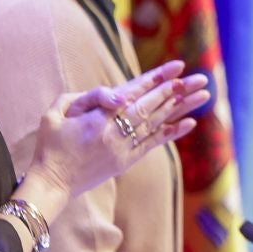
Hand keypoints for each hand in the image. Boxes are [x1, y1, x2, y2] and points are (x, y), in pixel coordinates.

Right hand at [23, 62, 209, 204]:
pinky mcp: (126, 162)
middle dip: (177, 90)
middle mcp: (114, 134)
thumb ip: (83, 98)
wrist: (52, 184)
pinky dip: (172, 132)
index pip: (133, 93)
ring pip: (157, 124)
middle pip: (152, 107)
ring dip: (181, 108)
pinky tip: (189, 122)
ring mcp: (123, 150)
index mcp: (97, 120)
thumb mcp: (54, 114)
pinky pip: (153, 144)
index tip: (177, 67)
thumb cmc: (49, 146)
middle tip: (200, 78)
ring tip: (203, 95)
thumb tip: (116, 96)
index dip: (156, 79)